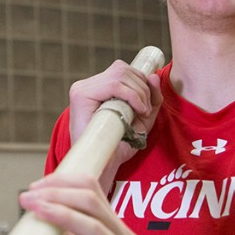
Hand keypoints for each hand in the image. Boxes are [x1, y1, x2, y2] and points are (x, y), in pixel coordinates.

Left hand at [19, 171, 194, 234]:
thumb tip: (54, 233)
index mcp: (118, 229)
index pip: (91, 190)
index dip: (62, 183)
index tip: (36, 186)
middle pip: (91, 202)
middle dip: (56, 193)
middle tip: (27, 195)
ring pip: (96, 229)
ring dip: (63, 215)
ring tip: (36, 210)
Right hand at [68, 60, 162, 187]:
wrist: (105, 165)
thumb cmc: (120, 145)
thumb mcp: (142, 119)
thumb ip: (151, 98)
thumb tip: (154, 75)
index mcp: (98, 88)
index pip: (123, 70)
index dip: (141, 82)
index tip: (148, 106)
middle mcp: (87, 85)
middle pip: (123, 69)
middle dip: (142, 88)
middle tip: (145, 111)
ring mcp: (82, 89)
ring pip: (120, 75)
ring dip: (139, 93)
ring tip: (141, 112)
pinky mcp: (80, 95)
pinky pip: (113, 85)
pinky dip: (132, 96)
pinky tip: (137, 111)